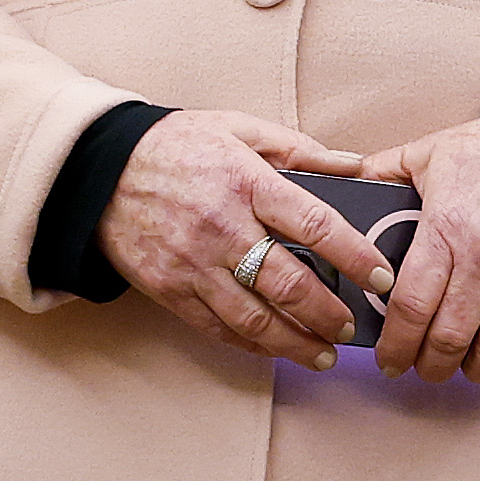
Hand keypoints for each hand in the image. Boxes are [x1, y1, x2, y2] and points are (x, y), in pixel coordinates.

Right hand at [104, 109, 394, 365]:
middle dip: (329, 313)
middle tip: (351, 326)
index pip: (314, 225)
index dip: (355, 257)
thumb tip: (355, 167)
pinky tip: (273, 349)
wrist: (98, 171)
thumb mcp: (238, 128)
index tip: (381, 278)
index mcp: (246, 181)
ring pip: (254, 318)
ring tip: (322, 352)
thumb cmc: (176, 145)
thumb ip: (298, 149)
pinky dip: (250, 344)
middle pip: (289, 283)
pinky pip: (217, 327)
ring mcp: (193, 264)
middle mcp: (222, 227)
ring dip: (295, 342)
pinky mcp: (169, 289)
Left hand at [349, 100, 479, 383]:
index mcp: (446, 228)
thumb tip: (340, 181)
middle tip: (420, 369)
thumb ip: (382, 171)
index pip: (411, 305)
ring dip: (472, 371)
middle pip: (448, 337)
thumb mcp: (430, 151)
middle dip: (429, 365)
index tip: (388, 360)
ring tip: (459, 370)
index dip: (395, 344)